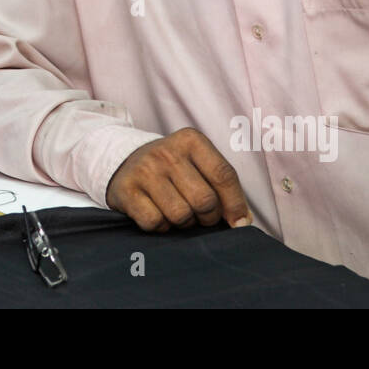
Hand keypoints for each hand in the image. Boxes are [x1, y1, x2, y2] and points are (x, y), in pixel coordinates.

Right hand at [105, 128, 250, 231]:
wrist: (126, 162)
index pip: (224, 175)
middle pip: (204, 200)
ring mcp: (144, 170)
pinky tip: (159, 216)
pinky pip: (154, 222)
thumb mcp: (198, 163)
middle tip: (201, 216)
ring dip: (183, 223)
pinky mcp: (126, 190)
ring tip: (178, 213)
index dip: (235, 204)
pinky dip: (161, 227)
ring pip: (180, 215)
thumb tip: (243, 221)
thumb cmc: (173, 169)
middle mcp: (166, 152)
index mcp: (191, 140)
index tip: (239, 223)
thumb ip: (223, 186)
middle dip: (207, 217)